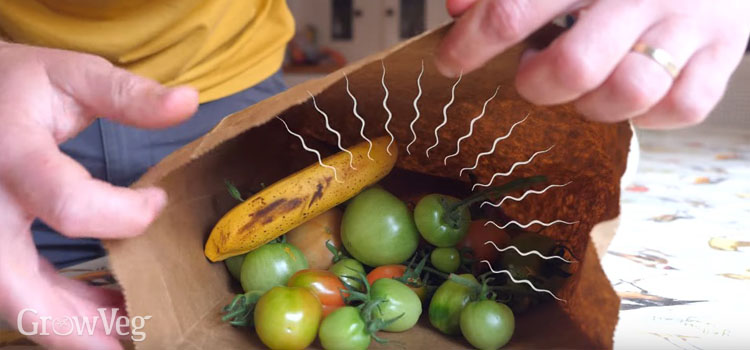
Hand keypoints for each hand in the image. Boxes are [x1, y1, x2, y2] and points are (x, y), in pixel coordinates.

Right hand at [0, 42, 197, 348]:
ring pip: (13, 298)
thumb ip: (126, 93)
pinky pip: (16, 290)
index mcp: (12, 154)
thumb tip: (189, 101)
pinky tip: (103, 313)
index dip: (125, 215)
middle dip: (76, 324)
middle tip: (135, 342)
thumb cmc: (19, 85)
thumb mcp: (70, 75)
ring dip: (72, 326)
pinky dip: (59, 310)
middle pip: (15, 284)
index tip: (158, 203)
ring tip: (129, 336)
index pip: (69, 206)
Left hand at [436, 0, 749, 127]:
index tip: (450, 61)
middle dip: (536, 84)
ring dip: (592, 103)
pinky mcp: (722, 55)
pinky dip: (648, 113)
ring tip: (586, 83)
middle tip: (532, 73)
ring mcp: (688, 25)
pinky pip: (679, 109)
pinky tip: (630, 87)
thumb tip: (457, 8)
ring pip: (628, 94)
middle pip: (573, 67)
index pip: (513, 10)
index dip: (471, 44)